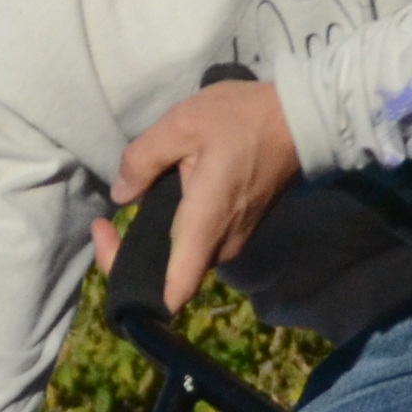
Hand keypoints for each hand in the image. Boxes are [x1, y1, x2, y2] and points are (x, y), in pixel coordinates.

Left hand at [87, 76, 298, 310]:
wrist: (302, 118)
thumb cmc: (242, 119)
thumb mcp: (181, 124)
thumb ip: (142, 160)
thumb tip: (122, 195)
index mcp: (204, 227)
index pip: (171, 294)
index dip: (130, 286)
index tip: (110, 243)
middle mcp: (221, 246)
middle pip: (169, 275)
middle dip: (132, 255)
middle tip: (108, 220)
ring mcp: (235, 240)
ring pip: (184, 257)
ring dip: (156, 240)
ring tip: (135, 204)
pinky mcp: (242, 229)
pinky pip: (200, 242)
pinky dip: (178, 230)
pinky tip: (168, 196)